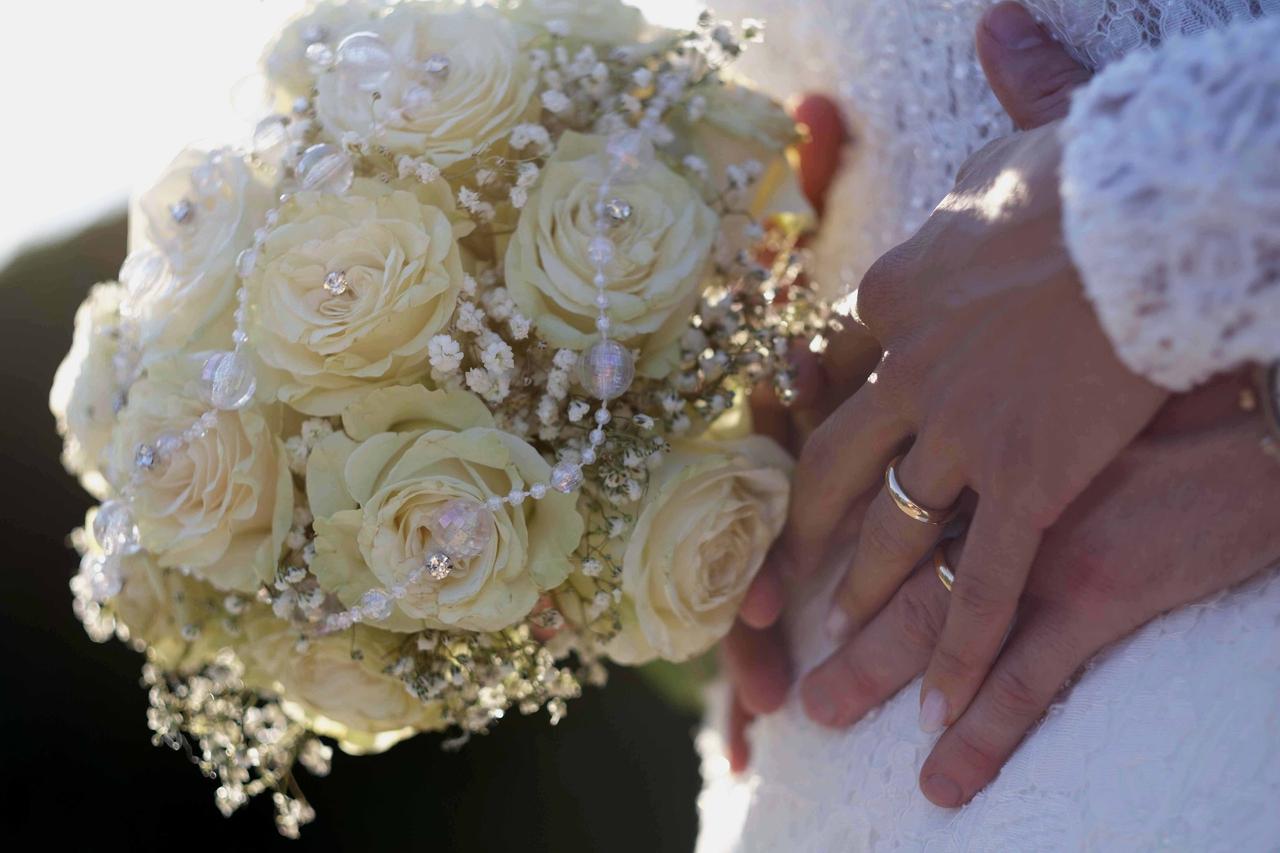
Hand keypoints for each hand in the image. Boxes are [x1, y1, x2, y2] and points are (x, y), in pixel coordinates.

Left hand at [725, 2, 1100, 769]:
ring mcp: (964, 431)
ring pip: (897, 531)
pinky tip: (939, 706)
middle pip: (840, 462)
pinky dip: (964, 646)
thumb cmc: (1093, 168)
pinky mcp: (1030, 479)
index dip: (805, 419)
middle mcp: (910, 369)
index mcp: (896, 293)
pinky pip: (988, 579)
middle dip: (801, 524)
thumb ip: (998, 103)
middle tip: (767, 575)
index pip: (833, 368)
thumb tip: (993, 24)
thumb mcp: (1021, 135)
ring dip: (865, 597)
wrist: (1150, 212)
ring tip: (831, 651)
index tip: (786, 452)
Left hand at [798, 389, 1279, 804]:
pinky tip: (941, 757)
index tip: (798, 552)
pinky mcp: (1096, 584)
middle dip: (829, 601)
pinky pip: (1023, 668)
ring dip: (872, 670)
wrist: (1263, 409)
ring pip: (928, 613)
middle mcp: (989, 475)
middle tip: (776, 641)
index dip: (827, 518)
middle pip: (882, 548)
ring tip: (822, 710)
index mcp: (978, 419)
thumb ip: (997, 388)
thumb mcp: (1064, 371)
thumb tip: (959, 407)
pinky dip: (980, 717)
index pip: (880, 472)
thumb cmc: (1170, 382)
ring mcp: (1035, 534)